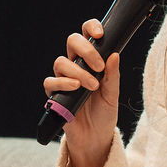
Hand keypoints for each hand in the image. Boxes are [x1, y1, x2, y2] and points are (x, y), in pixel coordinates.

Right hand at [43, 19, 119, 166]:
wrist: (95, 139)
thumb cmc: (104, 114)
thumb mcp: (113, 94)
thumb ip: (113, 75)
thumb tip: (115, 54)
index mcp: (91, 61)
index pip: (87, 35)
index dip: (91, 28)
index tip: (101, 34)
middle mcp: (76, 66)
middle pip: (71, 42)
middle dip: (85, 49)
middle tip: (98, 66)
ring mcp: (64, 79)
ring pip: (60, 61)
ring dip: (77, 71)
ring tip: (92, 85)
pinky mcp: (54, 94)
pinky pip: (51, 81)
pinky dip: (62, 82)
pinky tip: (75, 87)